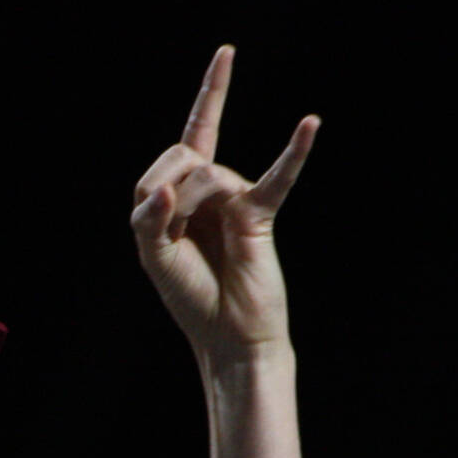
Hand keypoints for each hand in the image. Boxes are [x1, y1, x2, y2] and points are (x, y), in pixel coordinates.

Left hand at [130, 46, 316, 364]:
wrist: (228, 334)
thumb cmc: (192, 296)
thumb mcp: (155, 258)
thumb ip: (147, 221)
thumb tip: (165, 190)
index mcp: (177, 203)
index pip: (159, 169)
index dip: (153, 189)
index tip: (160, 223)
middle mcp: (207, 195)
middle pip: (183, 155)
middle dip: (171, 187)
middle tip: (177, 229)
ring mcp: (235, 200)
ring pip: (209, 172)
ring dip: (193, 200)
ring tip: (193, 235)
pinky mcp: (260, 213)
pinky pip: (278, 177)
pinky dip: (295, 151)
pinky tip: (310, 123)